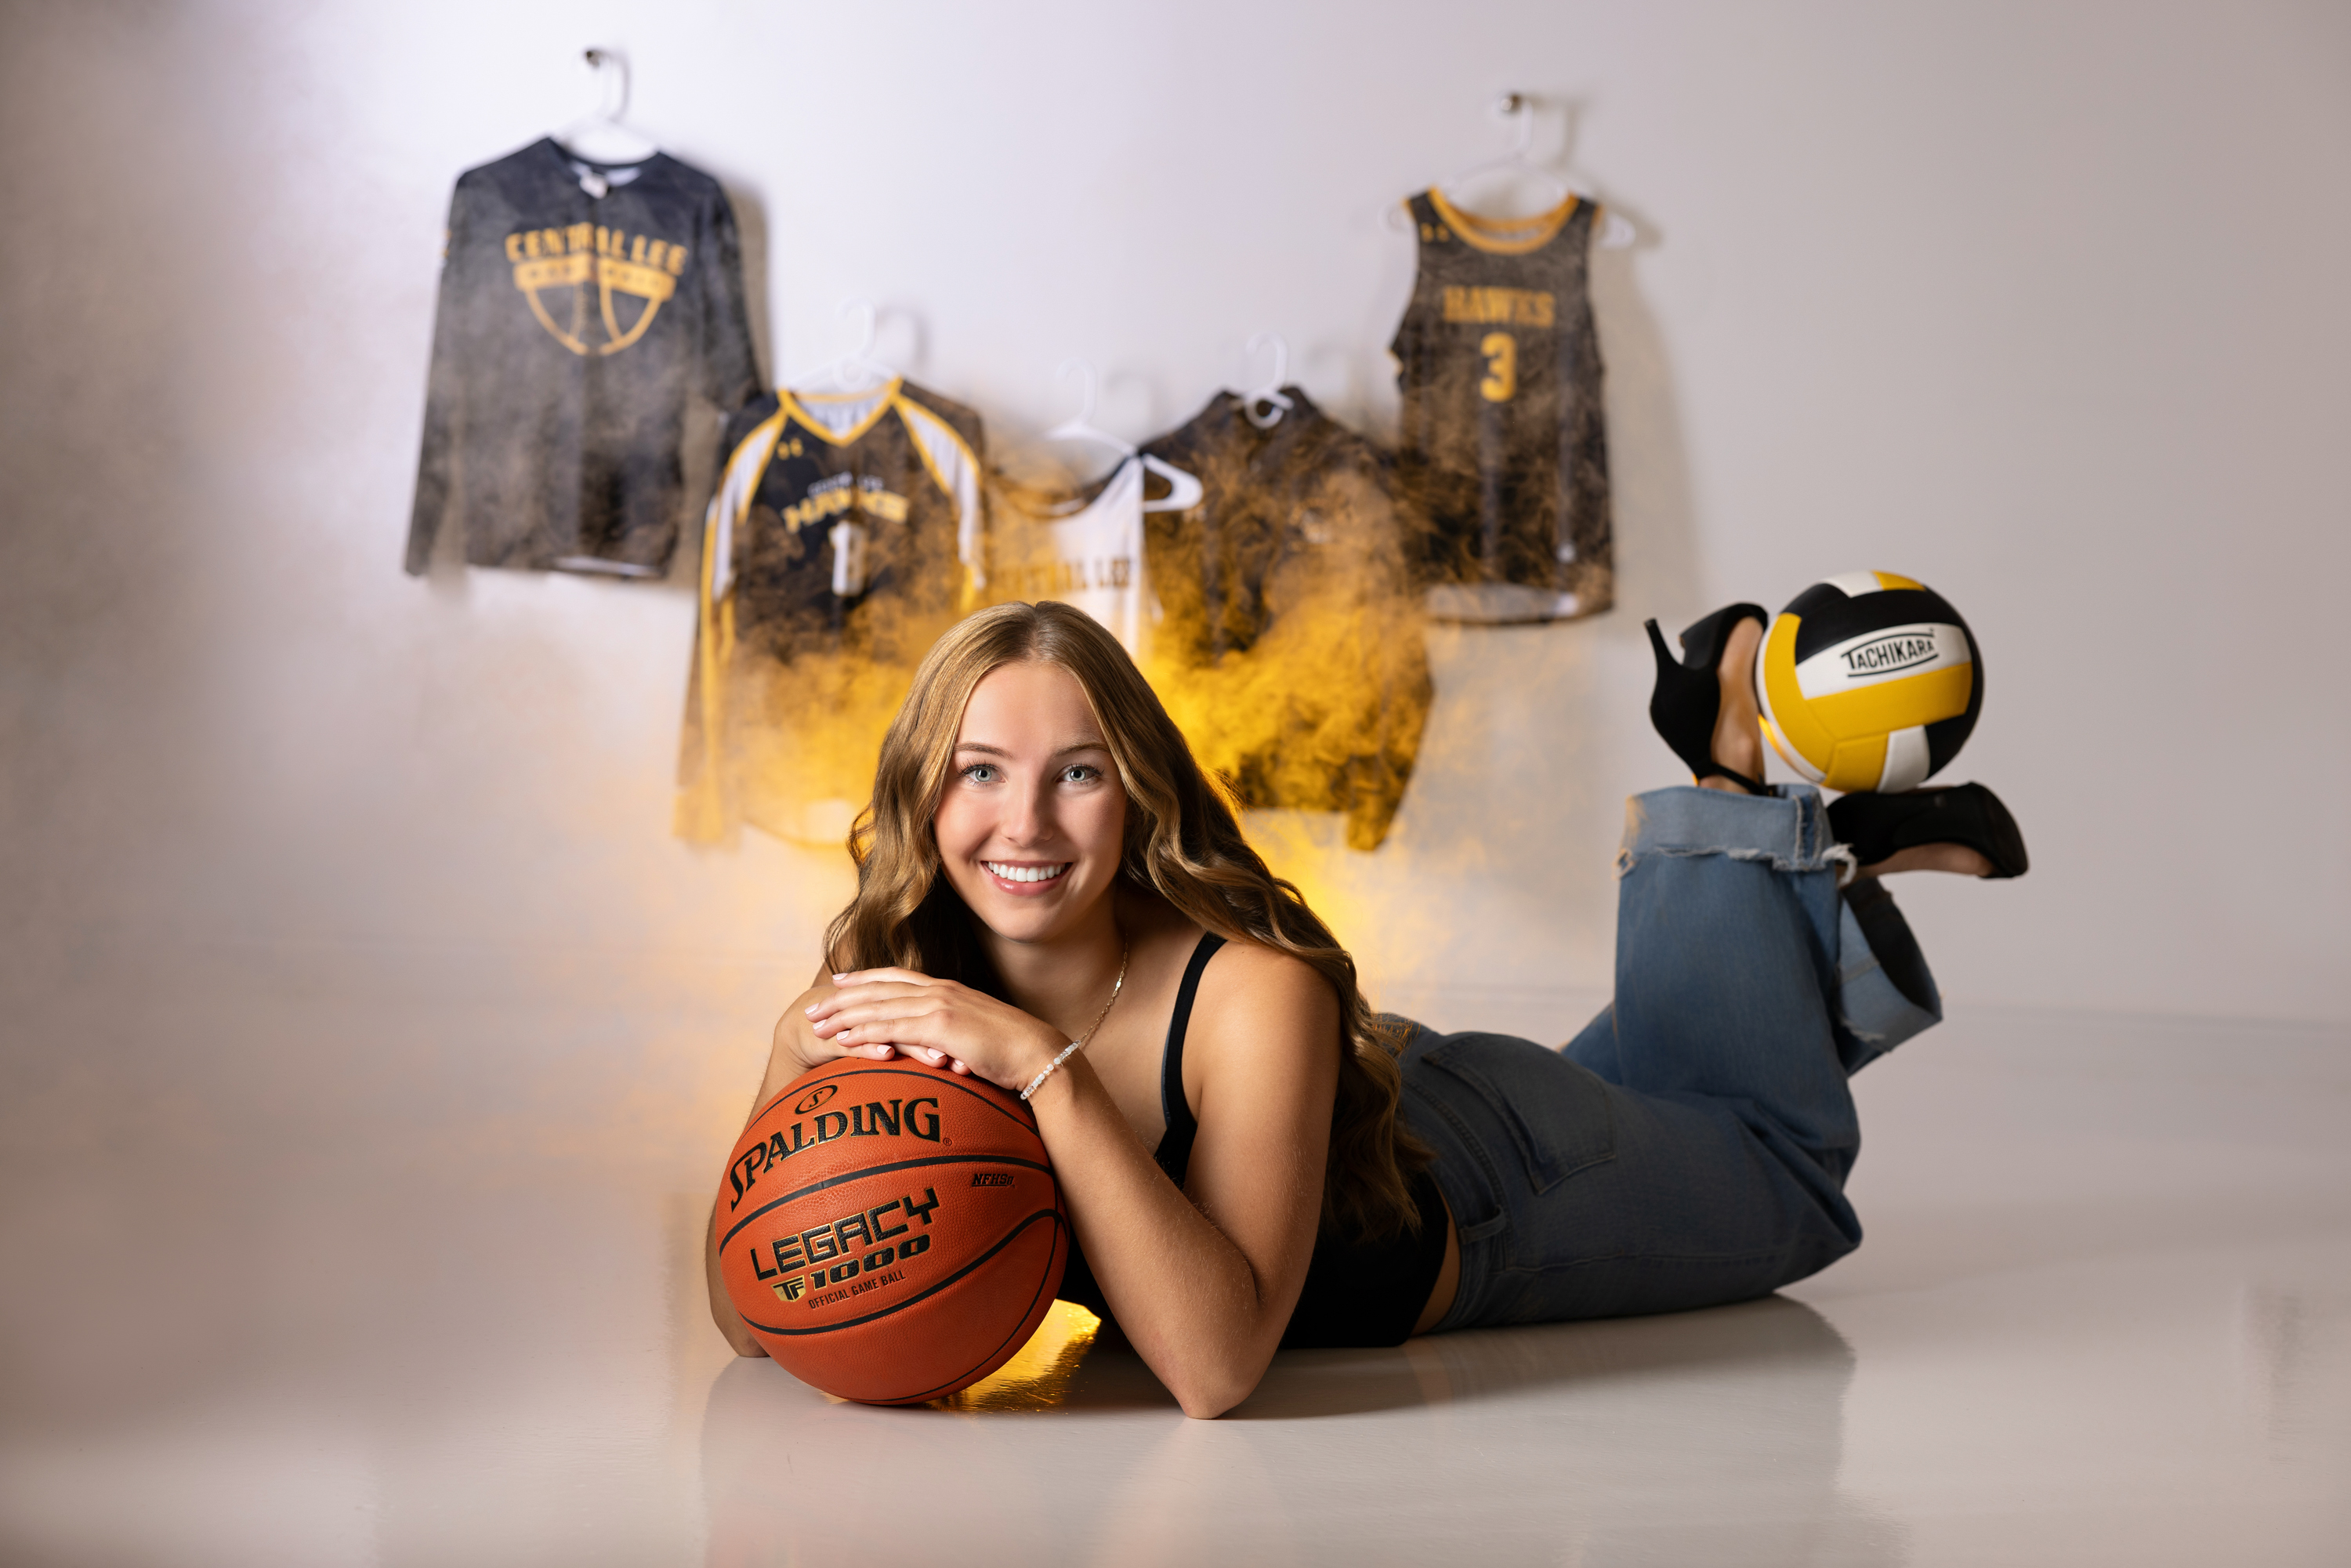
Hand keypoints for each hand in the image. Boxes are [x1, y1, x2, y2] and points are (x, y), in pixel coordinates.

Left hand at [803, 967, 1065, 1092]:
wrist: (1038, 1053)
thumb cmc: (1013, 1051)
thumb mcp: (978, 1033)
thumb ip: (955, 1032)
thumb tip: (943, 1045)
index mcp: (948, 990)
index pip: (897, 977)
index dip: (865, 978)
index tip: (840, 982)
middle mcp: (939, 990)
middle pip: (879, 988)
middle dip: (842, 997)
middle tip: (813, 1006)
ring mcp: (939, 1005)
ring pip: (878, 1006)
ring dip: (843, 1014)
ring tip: (816, 1024)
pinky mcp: (939, 1026)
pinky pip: (891, 1028)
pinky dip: (863, 1031)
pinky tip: (842, 1038)